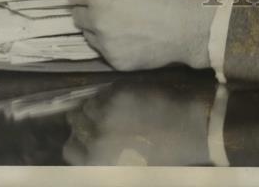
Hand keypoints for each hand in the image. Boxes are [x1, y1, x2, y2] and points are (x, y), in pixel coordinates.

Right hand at [63, 83, 214, 165]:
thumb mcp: (127, 167)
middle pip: (74, 124)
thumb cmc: (163, 155)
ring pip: (86, 105)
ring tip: (113, 105)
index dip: (77, 138)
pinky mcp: (117, 97)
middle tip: (98, 114)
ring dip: (96, 104)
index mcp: (96, 165)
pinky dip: (110, 93)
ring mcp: (104, 118)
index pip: (69, 149)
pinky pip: (103, 92)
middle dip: (83, 119)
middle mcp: (94, 144)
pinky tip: (125, 97)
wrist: (189, 131)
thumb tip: (87, 145)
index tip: (86, 132)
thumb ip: (103, 158)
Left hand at [65, 0, 215, 70]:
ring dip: (97, 28)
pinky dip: (112, 44)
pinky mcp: (114, 61)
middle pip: (77, 14)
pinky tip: (131, 38)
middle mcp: (96, 20)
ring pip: (88, 34)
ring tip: (121, 23)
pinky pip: (104, 50)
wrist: (188, 27)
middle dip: (88, 9)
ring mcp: (104, 43)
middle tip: (107, 6)